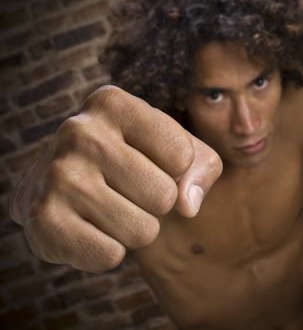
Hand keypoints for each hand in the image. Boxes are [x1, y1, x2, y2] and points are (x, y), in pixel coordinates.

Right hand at [10, 85, 222, 272]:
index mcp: (113, 103)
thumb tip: (188, 205)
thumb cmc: (132, 159)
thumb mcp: (175, 148)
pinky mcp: (42, 219)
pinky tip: (88, 227)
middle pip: (164, 197)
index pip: (182, 156)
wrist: (60, 181)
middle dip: (155, 204)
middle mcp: (79, 131)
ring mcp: (57, 175)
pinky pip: (110, 256)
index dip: (175, 170)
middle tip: (127, 190)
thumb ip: (203, 166)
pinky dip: (108, 251)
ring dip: (134, 229)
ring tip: (108, 207)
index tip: (150, 162)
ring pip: (142, 231)